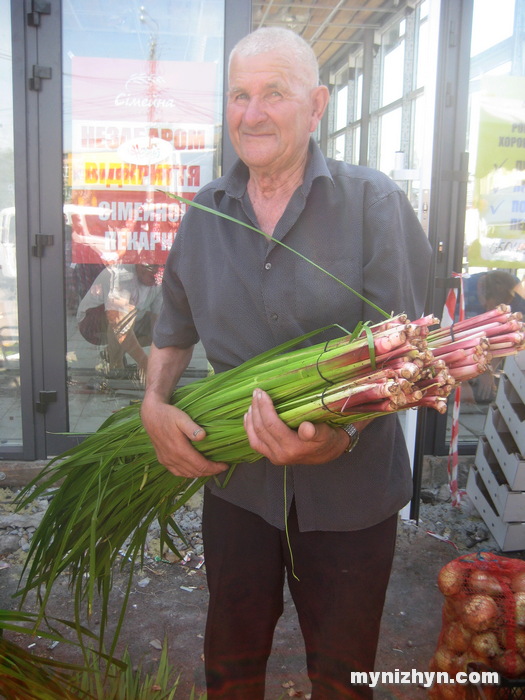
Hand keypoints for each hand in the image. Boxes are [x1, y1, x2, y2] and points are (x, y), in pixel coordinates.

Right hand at [141, 398, 228, 477]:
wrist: (151, 415)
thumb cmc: (168, 415)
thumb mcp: (181, 418)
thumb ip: (192, 428)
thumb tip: (203, 436)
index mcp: (179, 450)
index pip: (200, 465)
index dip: (214, 468)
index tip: (225, 465)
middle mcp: (172, 458)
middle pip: (195, 472)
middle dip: (210, 472)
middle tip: (220, 468)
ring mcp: (166, 460)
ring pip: (186, 474)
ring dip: (200, 473)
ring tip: (211, 469)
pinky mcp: (162, 460)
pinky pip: (177, 472)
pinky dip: (188, 473)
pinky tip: (194, 470)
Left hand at [243, 389, 367, 465]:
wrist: (327, 453)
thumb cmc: (327, 438)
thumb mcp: (325, 432)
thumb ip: (315, 431)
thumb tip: (306, 428)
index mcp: (293, 447)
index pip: (272, 425)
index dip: (264, 408)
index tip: (262, 392)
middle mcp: (281, 455)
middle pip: (261, 430)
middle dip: (256, 409)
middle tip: (256, 392)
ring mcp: (274, 457)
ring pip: (254, 437)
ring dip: (250, 418)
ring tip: (252, 403)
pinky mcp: (271, 456)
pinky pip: (255, 443)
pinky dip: (249, 429)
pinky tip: (249, 417)